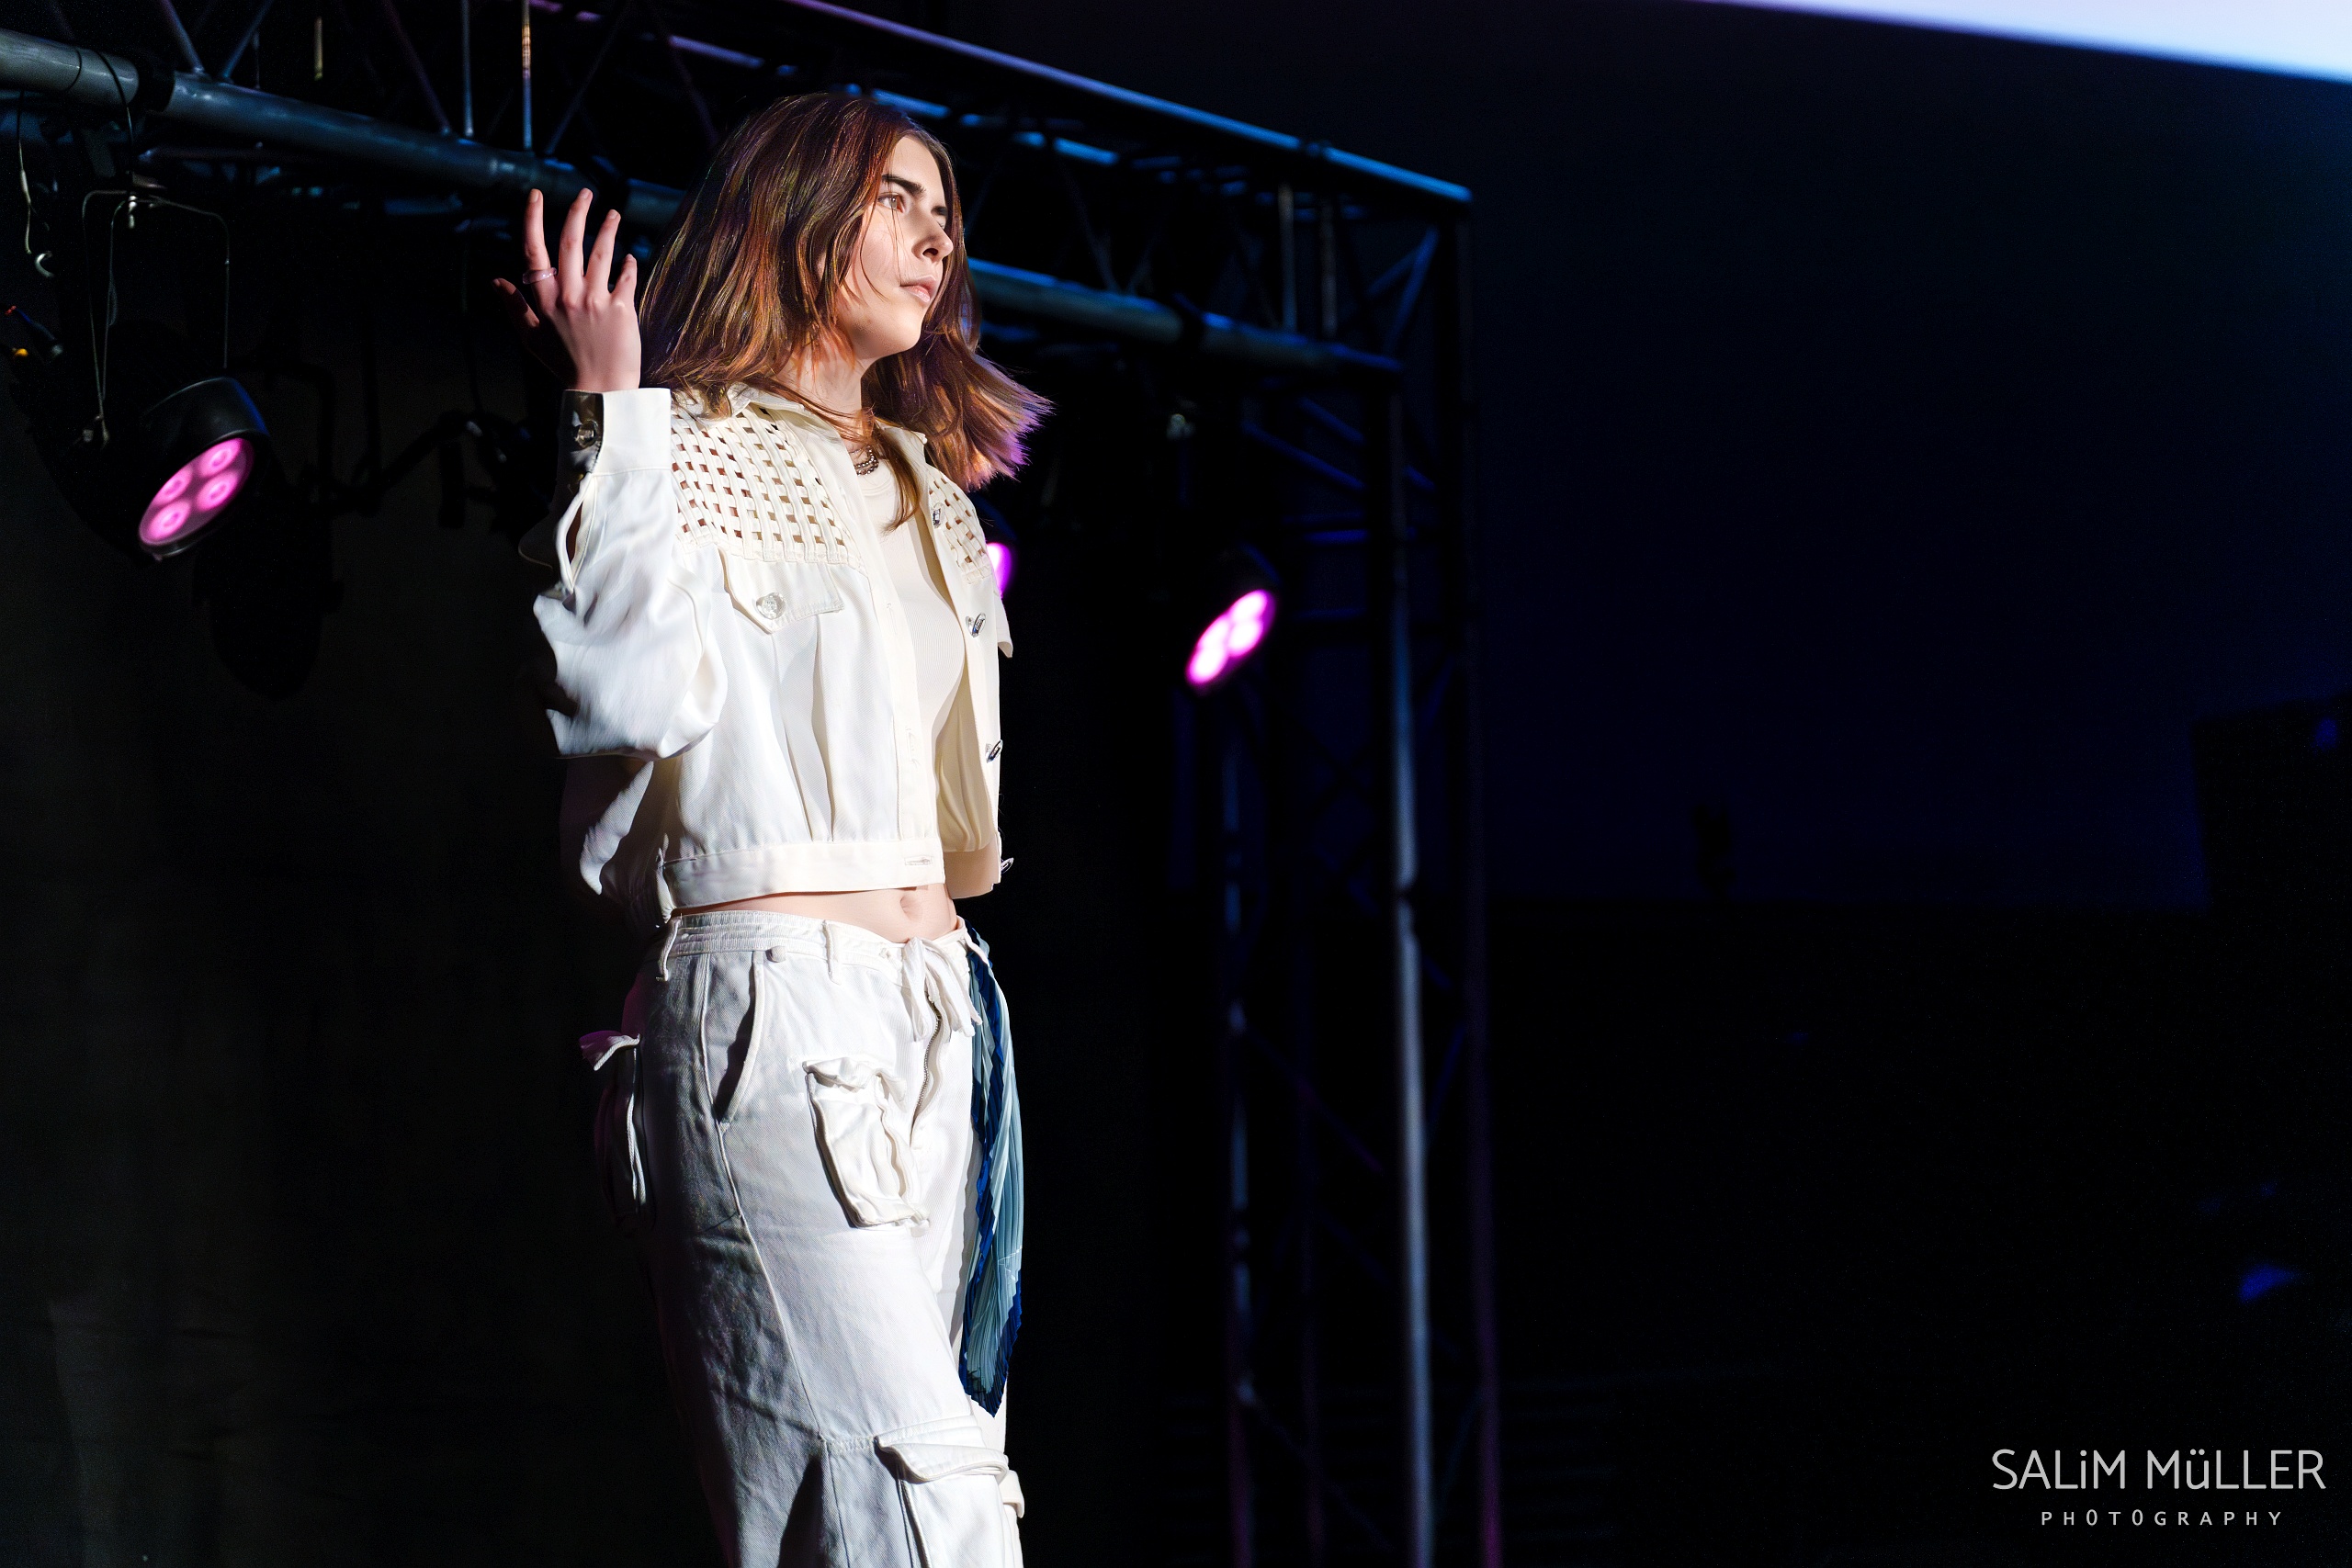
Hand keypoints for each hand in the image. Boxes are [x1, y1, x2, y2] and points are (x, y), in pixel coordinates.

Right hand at [492, 188, 641, 392]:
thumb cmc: (566, 365)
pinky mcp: (621, 310)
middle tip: (586, 193)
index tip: (536, 195)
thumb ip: (514, 306)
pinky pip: (625, 277)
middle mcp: (568, 296)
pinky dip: (628, 264)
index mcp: (544, 301)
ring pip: (601, 253)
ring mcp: (595, 302)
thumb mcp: (531, 338)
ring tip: (613, 214)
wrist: (601, 390)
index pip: (533, 252)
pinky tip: (630, 257)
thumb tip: (495, 279)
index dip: (533, 220)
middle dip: (577, 213)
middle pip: (570, 243)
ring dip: (608, 229)